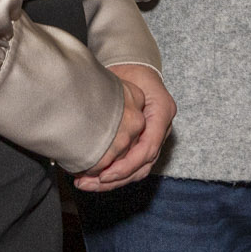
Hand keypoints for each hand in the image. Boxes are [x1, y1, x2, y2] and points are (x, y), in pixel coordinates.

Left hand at [75, 65, 174, 192]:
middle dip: (115, 179)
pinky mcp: (144, 143)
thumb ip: (119, 103)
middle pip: (143, 165)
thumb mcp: (125, 81)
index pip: (148, 148)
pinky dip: (115, 174)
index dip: (126, 165)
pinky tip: (96, 178)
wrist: (136, 67)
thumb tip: (98, 129)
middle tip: (88, 183)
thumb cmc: (130, 72)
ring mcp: (155, 137)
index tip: (104, 174)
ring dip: (113, 181)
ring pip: (138, 170)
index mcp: (162, 112)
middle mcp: (162, 128)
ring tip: (88, 183)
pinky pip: (133, 165)